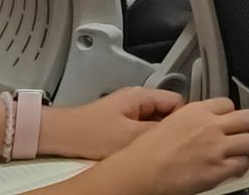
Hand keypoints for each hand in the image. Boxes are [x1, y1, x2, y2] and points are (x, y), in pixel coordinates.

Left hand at [42, 87, 183, 159]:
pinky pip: (141, 130)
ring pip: (154, 123)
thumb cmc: (88, 132)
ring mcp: (127, 112)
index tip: (186, 135)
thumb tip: (180, 135)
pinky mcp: (120, 124)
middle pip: (167, 112)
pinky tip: (140, 153)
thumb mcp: (129, 136)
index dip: (185, 119)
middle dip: (170, 129)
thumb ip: (157, 133)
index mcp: (141, 96)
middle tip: (171, 146)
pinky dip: (144, 141)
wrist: (61, 136)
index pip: (178, 101)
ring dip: (156, 136)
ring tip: (153, 150)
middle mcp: (136, 100)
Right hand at [93, 98, 248, 194]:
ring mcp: (217, 147)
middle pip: (248, 118)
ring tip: (247, 152)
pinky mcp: (218, 169)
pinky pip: (243, 164)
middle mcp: (211, 126)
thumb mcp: (171, 123)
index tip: (232, 120)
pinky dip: (243, 166)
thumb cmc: (148, 151)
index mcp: (197, 111)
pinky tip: (237, 168)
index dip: (232, 114)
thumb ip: (192, 121)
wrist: (143, 171)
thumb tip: (202, 126)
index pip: (228, 104)